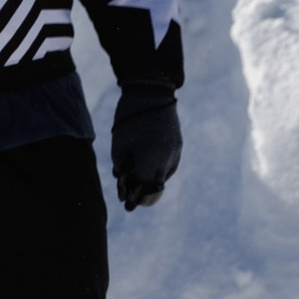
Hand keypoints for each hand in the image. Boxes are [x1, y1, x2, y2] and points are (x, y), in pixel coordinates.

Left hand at [110, 84, 181, 210]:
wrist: (151, 92)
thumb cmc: (129, 118)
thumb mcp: (119, 146)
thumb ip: (122, 169)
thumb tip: (125, 186)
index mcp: (151, 160)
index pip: (144, 190)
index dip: (134, 199)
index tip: (127, 205)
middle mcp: (167, 160)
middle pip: (156, 188)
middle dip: (143, 195)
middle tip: (132, 198)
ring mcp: (176, 153)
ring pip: (163, 178)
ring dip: (151, 180)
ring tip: (138, 175)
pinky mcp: (179, 146)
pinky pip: (169, 166)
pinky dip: (158, 169)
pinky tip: (148, 163)